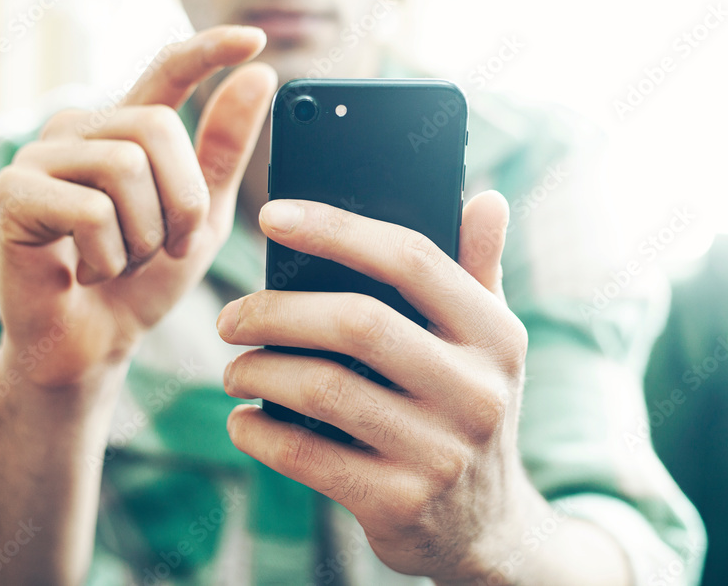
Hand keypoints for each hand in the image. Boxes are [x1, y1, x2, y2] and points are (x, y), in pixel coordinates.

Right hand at [0, 25, 276, 387]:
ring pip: (126, 167)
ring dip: (144, 235)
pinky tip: (88, 272)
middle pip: (157, 128)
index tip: (256, 39)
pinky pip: (91, 209)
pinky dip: (108, 256)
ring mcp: (40, 157)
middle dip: (182, 202)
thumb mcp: (203, 216)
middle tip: (167, 246)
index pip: (166, 70)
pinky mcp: (13, 193)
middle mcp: (79, 130)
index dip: (209, 51)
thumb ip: (225, 150)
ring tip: (122, 260)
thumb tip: (260, 76)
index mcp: (125, 131)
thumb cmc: (144, 279)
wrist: (94, 344)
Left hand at [218, 191, 542, 580]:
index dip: (337, 229)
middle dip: (276, 311)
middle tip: (232, 316)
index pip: (412, 259)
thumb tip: (485, 198)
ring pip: (324, 388)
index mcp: (496, 334)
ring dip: (258, 371)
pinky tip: (244, 420)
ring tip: (234, 367)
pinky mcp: (400, 503)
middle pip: (358, 322)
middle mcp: (477, 390)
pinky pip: (308, 457)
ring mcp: (440, 451)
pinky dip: (260, 433)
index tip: (272, 216)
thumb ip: (480, 269)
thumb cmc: (469, 409)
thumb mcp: (490, 343)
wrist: (488, 528)